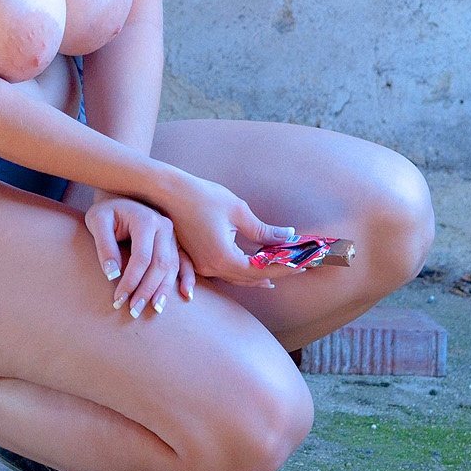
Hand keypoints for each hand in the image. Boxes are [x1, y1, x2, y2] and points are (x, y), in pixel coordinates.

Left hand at [83, 195, 195, 317]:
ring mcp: (172, 234)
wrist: (119, 197)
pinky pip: (185, 261)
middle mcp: (164, 226)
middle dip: (147, 290)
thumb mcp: (97, 221)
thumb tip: (112, 274)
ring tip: (153, 309)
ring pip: (172, 266)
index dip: (131, 281)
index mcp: (146, 220)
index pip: (142, 258)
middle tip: (133, 311)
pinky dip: (187, 278)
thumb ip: (104, 246)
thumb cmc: (106, 211)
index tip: (118, 299)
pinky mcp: (175, 241)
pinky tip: (186, 295)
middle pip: (160, 265)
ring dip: (164, 290)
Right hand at [157, 170, 302, 288]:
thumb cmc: (201, 197)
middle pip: (250, 278)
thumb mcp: (237, 211)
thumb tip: (287, 237)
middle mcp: (212, 267)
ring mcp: (202, 266)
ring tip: (280, 269)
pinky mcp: (197, 260)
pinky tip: (252, 269)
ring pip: (237, 278)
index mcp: (223, 257)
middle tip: (297, 266)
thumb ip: (263, 230)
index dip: (284, 267)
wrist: (167, 192)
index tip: (303, 264)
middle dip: (276, 272)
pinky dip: (243, 271)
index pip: (261, 270)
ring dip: (259, 274)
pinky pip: (225, 272)